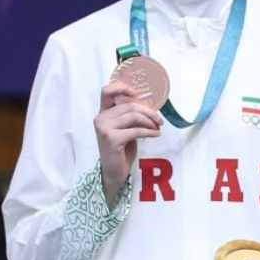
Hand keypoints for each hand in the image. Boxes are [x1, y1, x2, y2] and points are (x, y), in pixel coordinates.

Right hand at [95, 79, 162, 205]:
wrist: (113, 171)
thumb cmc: (120, 150)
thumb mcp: (124, 129)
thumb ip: (129, 116)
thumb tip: (149, 106)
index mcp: (103, 113)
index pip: (106, 91)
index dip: (122, 88)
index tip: (137, 94)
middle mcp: (100, 118)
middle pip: (129, 106)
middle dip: (148, 112)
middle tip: (159, 120)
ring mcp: (104, 128)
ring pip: (134, 116)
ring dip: (150, 121)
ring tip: (157, 127)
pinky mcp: (111, 139)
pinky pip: (136, 130)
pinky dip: (149, 132)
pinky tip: (156, 134)